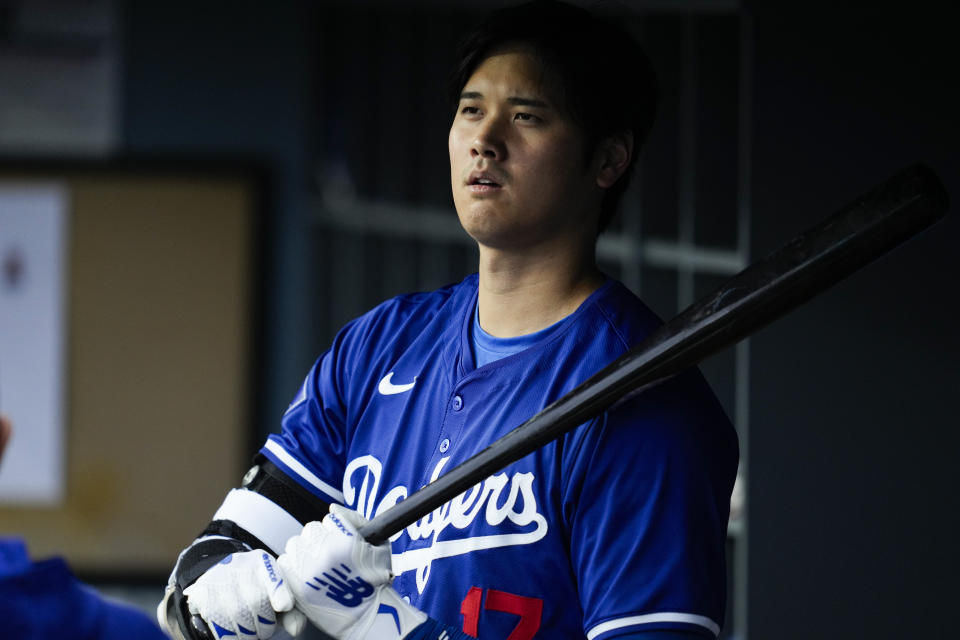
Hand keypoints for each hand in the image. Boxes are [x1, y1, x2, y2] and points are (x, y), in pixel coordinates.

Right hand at [182, 549, 306, 638]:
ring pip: (238, 616)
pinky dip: (230, 634)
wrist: (218, 579)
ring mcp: (218, 577)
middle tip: (264, 627)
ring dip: (248, 632)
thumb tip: (295, 628)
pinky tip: (234, 629)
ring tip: (250, 629)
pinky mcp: (201, 593)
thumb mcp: (276, 594)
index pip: (274, 578)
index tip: (284, 605)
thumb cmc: (255, 590)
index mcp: (262, 562)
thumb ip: (292, 612)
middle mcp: (240, 565)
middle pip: (257, 602)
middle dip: (265, 624)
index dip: (280, 594)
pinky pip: (219, 623)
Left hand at [278, 505, 426, 639]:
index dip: (336, 530)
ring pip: (295, 545)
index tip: (343, 542)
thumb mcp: (379, 545)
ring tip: (318, 565)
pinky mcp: (297, 587)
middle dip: (318, 539)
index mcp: (345, 542)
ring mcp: (308, 571)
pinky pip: (284, 563)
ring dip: (304, 551)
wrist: (367, 616)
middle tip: (329, 554)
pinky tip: (306, 572)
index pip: (329, 519)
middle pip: (310, 530)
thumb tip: (332, 508)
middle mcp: (324, 554)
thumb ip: (355, 519)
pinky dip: (292, 565)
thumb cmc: (376, 580)